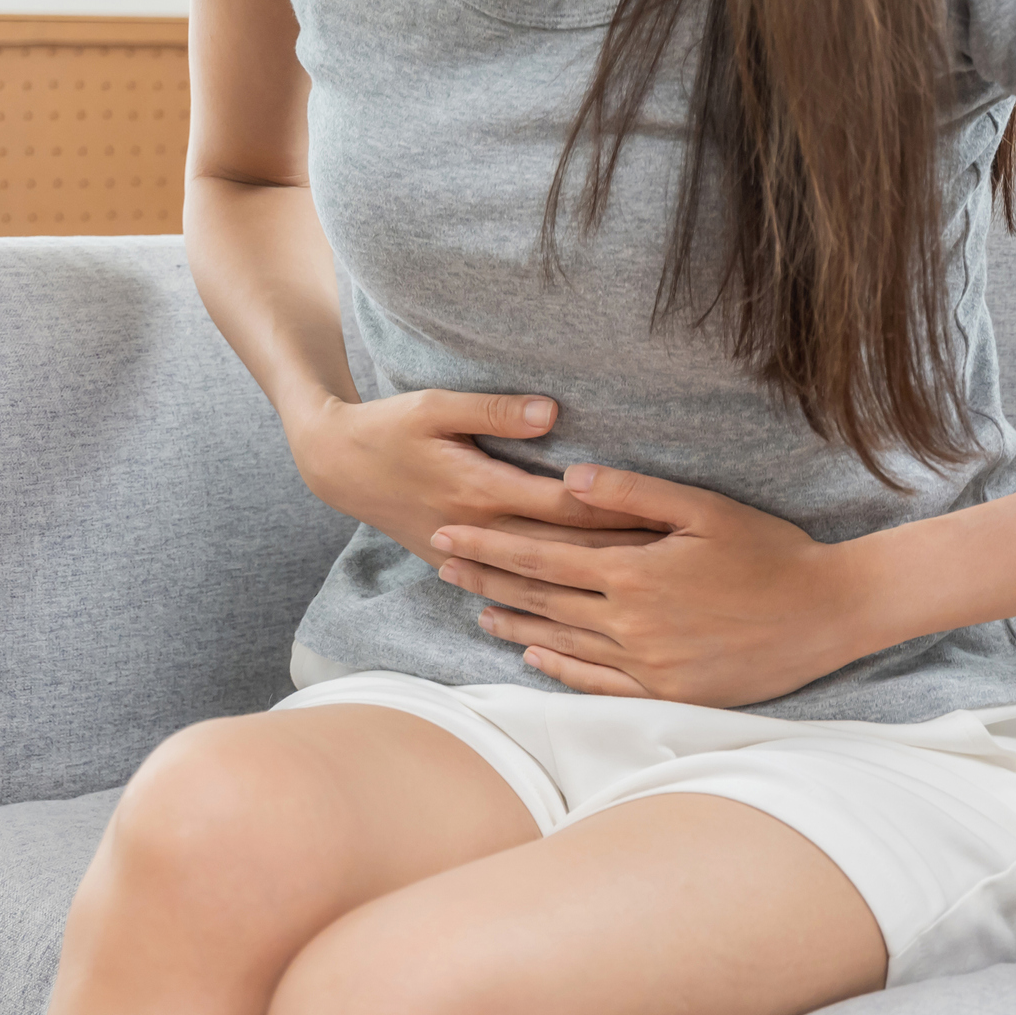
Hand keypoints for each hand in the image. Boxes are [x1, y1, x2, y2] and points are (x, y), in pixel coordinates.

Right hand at [286, 389, 657, 568]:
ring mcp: (470, 554)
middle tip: (679, 567)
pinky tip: (592, 609)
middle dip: (621, 557)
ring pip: (545, 574)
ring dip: (595, 581)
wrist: (336, 467)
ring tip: (650, 590)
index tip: (666, 521)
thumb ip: (495, 412)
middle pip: (565, 549)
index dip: (616, 514)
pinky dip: (555, 595)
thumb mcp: (435, 405)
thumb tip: (551, 413)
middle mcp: (480, 529)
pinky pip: (518, 585)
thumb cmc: (390, 427)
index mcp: (482, 489)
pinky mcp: (461, 565)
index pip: (565, 508)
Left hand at [429, 465, 887, 706]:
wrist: (827, 614)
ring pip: (562, 641)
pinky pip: (598, 681)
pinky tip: (534, 654)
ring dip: (513, 623)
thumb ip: (632, 494)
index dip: (490, 545)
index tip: (448, 533)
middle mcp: (631, 623)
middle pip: (540, 599)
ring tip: (475, 610)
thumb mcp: (704, 508)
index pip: (541, 557)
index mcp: (634, 573)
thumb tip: (565, 481)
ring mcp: (647, 663)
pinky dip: (560, 667)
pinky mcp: (668, 692)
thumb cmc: (772, 552)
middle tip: (440, 566)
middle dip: (486, 579)